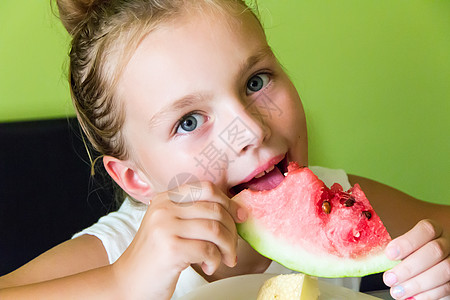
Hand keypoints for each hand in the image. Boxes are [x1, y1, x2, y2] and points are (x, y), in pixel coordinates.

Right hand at [112, 181, 246, 299]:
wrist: (128, 282)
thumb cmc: (155, 256)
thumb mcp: (170, 226)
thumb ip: (194, 214)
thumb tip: (235, 210)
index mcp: (165, 198)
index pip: (206, 188)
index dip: (229, 201)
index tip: (240, 217)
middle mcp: (164, 208)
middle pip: (215, 209)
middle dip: (232, 231)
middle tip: (231, 249)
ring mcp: (165, 227)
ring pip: (215, 229)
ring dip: (227, 248)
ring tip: (224, 259)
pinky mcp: (170, 248)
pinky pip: (208, 250)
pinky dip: (215, 261)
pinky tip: (208, 267)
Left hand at [383, 219, 449, 299]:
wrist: (425, 259)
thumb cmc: (408, 248)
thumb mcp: (399, 236)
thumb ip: (386, 235)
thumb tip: (361, 236)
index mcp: (433, 228)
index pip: (426, 229)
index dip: (407, 242)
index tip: (389, 254)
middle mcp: (447, 242)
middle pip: (435, 251)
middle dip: (409, 268)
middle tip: (389, 279)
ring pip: (444, 271)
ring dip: (417, 284)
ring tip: (397, 291)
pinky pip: (447, 287)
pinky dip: (428, 295)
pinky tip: (412, 297)